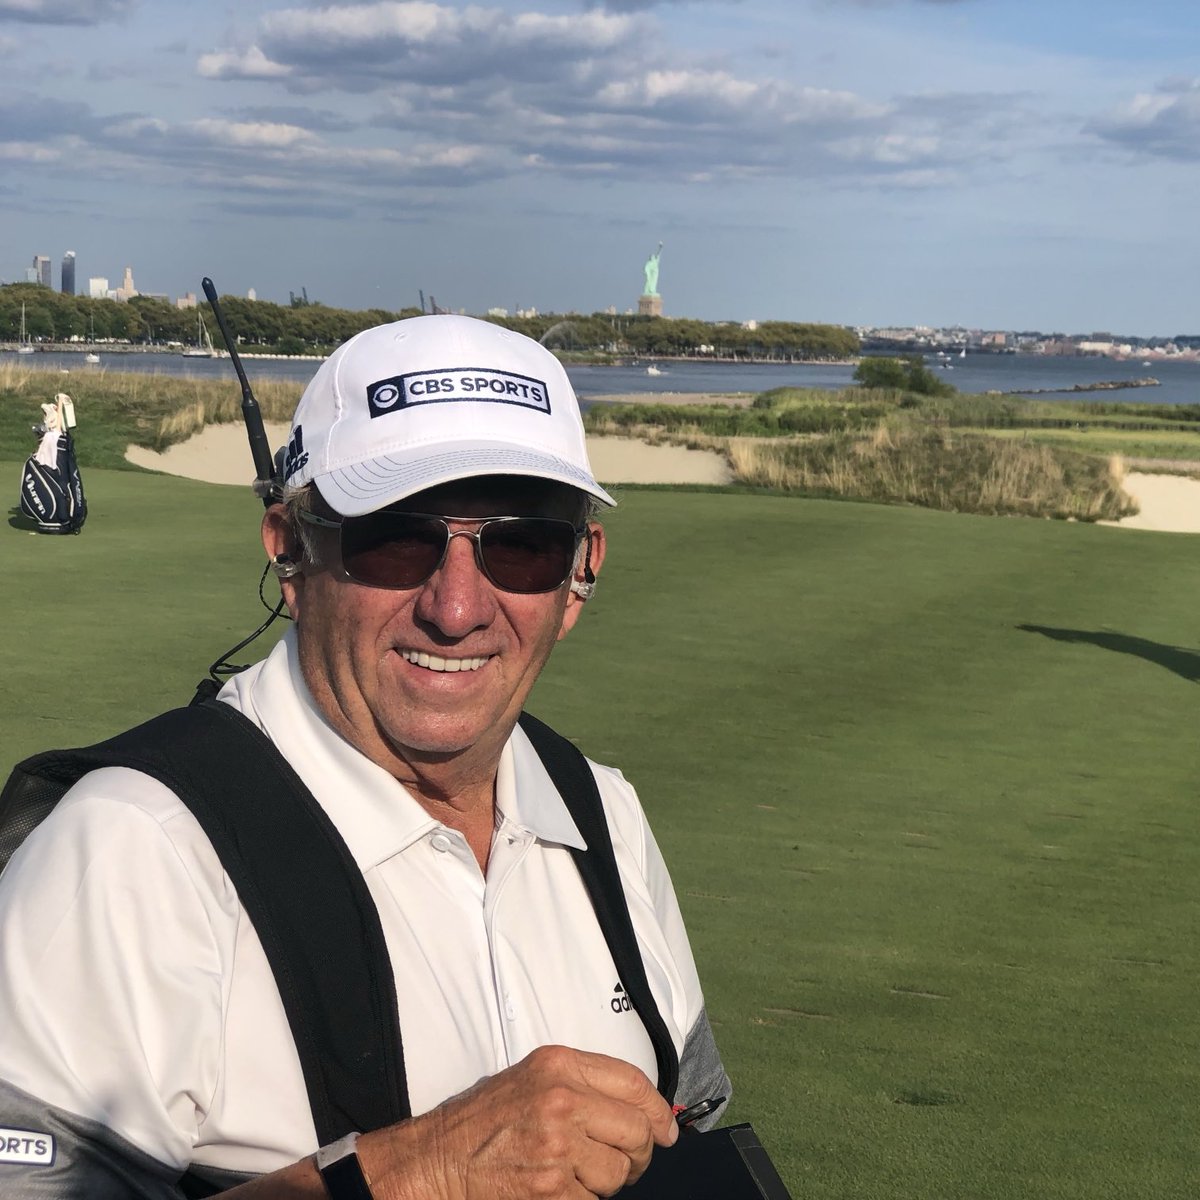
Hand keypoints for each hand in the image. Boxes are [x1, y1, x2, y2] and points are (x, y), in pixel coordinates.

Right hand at [361, 1044, 677, 1199]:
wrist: (439, 1159)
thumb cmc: (483, 1121)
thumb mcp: (533, 1078)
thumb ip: (584, 1084)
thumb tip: (642, 1109)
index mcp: (560, 1065)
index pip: (634, 1082)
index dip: (657, 1110)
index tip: (666, 1129)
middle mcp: (562, 1098)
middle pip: (635, 1130)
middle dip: (638, 1152)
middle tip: (624, 1161)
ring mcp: (557, 1144)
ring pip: (619, 1173)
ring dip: (607, 1182)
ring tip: (579, 1175)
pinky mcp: (551, 1187)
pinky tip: (561, 1191)